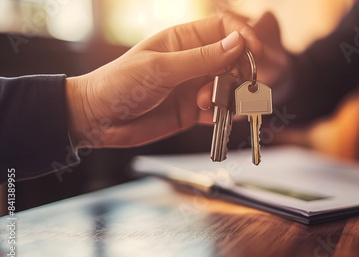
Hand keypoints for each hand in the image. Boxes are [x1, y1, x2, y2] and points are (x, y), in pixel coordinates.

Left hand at [66, 15, 261, 147]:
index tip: (254, 53)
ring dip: (228, 97)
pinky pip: (220, 110)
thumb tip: (238, 42)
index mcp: (183, 40)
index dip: (243, 37)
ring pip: (230, 87)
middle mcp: (193, 61)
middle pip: (233, 60)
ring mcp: (194, 86)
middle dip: (237, 74)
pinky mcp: (193, 111)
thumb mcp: (161, 69)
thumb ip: (202, 58)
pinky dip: (225, 115)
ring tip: (206, 106)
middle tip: (230, 88)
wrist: (98, 119)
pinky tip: (216, 118)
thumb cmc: (119, 84)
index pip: (224, 28)